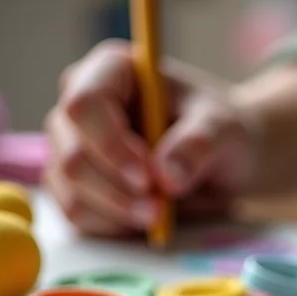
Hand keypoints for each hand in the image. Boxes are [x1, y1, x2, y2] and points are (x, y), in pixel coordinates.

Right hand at [44, 40, 253, 237]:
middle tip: (159, 209)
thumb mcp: (224, 130)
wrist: (226, 163)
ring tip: (157, 216)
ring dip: (114, 210)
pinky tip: (142, 220)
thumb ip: (197, 144)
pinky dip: (109, 224)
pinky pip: (77, 212)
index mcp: (113, 71)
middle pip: (72, 153)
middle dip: (116, 189)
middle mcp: (84, 107)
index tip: (148, 178)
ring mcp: (76, 146)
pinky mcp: (80, 185)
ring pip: (70, 187)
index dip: (111, 146)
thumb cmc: (222, 133)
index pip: (85, 104)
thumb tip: (166, 176)